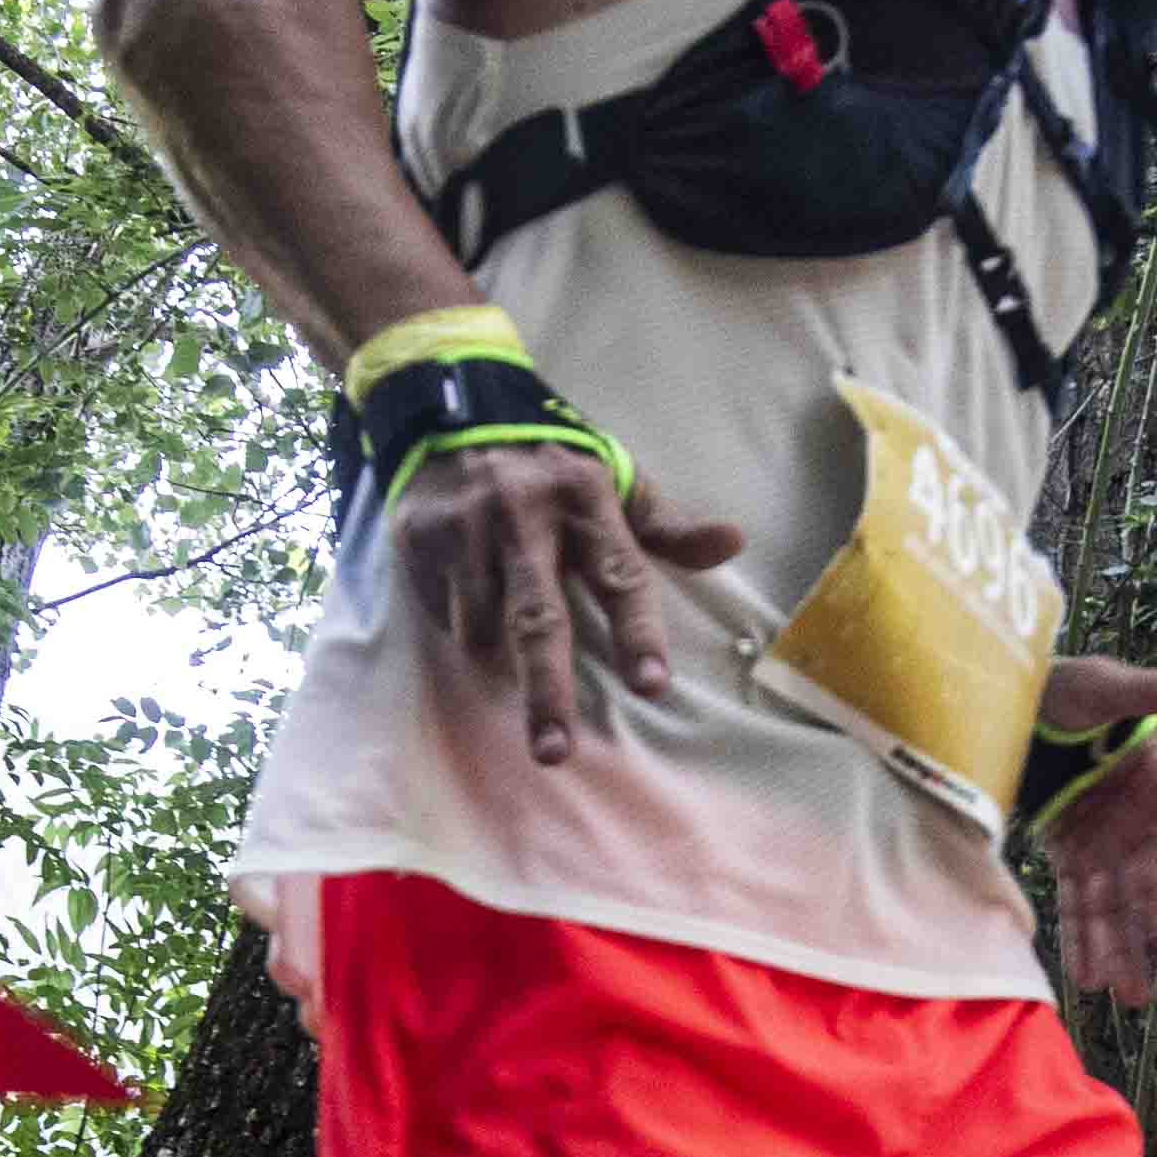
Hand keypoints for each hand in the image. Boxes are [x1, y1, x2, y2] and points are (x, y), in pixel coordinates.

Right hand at [366, 383, 745, 766]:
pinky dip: (463, 624)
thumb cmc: (551, 458)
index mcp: (586, 499)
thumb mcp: (613, 479)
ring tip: (504, 654)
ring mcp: (469, 530)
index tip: (651, 685)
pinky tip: (469, 603)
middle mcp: (526, 516)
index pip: (620, 576)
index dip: (637, 634)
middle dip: (549, 690)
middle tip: (556, 751)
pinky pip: (445, 613)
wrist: (451, 405)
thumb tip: (732, 543)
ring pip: (484, 628)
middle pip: (541, 620)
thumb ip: (666, 525)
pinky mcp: (423, 539)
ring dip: (498, 658)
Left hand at [1032, 655, 1156, 1002]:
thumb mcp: (1106, 685)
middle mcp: (1140, 821)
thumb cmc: (1064, 688)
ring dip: (1124, 951)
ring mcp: (1104, 842)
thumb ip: (1156, 690)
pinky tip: (1091, 981)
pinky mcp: (1069, 852)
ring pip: (1118, 906)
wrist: (1009, 702)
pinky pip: (1078, 903)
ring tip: (1133, 1000)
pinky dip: (1083, 939)